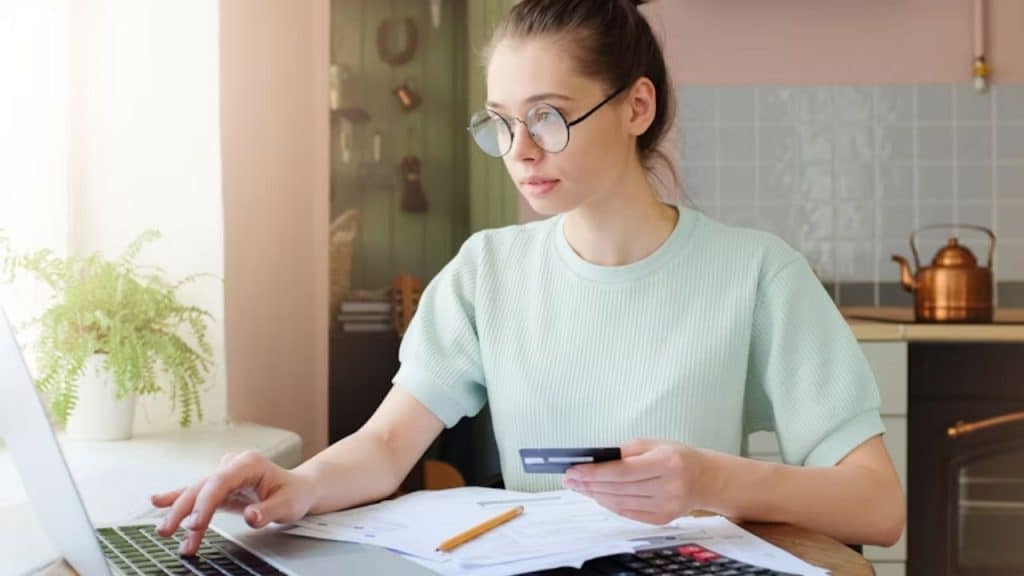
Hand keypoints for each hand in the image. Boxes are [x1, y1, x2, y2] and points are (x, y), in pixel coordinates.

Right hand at [150, 451, 315, 555]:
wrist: (299, 489)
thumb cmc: (295, 494)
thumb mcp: (288, 504)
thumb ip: (268, 511)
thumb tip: (250, 517)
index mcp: (249, 463)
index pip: (220, 482)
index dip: (205, 503)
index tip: (195, 524)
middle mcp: (233, 465)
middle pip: (203, 486)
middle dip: (184, 509)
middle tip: (168, 530)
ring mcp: (225, 475)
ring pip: (197, 492)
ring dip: (179, 512)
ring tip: (164, 529)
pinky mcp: (221, 488)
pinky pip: (198, 495)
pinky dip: (179, 501)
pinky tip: (159, 502)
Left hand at [561, 439, 713, 524]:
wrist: (705, 479)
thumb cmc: (676, 456)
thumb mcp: (653, 444)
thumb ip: (625, 452)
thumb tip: (593, 462)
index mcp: (666, 463)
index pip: (623, 471)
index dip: (595, 472)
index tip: (573, 470)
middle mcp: (668, 487)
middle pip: (619, 489)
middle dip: (589, 484)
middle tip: (569, 479)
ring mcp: (666, 507)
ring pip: (620, 503)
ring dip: (596, 495)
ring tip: (579, 487)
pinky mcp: (662, 519)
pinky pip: (628, 513)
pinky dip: (610, 504)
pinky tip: (598, 496)